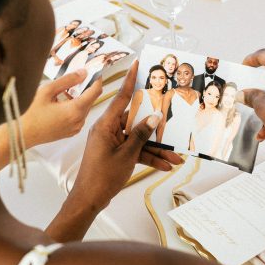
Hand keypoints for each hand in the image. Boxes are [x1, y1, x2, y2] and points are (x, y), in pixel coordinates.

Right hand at [21, 69, 100, 147]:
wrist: (22, 134)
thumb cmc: (30, 113)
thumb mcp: (47, 91)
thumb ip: (67, 80)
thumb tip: (83, 73)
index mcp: (75, 110)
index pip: (95, 91)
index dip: (96, 79)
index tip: (93, 71)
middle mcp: (79, 121)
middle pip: (90, 99)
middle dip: (85, 87)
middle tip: (75, 77)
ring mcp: (76, 128)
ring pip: (85, 107)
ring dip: (79, 97)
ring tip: (63, 91)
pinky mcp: (71, 132)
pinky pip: (79, 116)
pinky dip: (74, 107)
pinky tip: (61, 103)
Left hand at [70, 62, 183, 209]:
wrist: (88, 200)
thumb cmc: (101, 176)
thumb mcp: (126, 155)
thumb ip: (141, 135)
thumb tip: (153, 117)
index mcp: (105, 125)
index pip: (120, 97)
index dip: (130, 80)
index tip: (136, 64)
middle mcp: (108, 130)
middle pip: (136, 121)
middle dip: (156, 129)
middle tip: (173, 123)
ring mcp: (112, 142)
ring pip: (138, 139)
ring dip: (156, 149)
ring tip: (175, 157)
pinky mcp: (116, 154)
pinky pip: (135, 151)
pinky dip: (148, 158)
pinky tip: (165, 165)